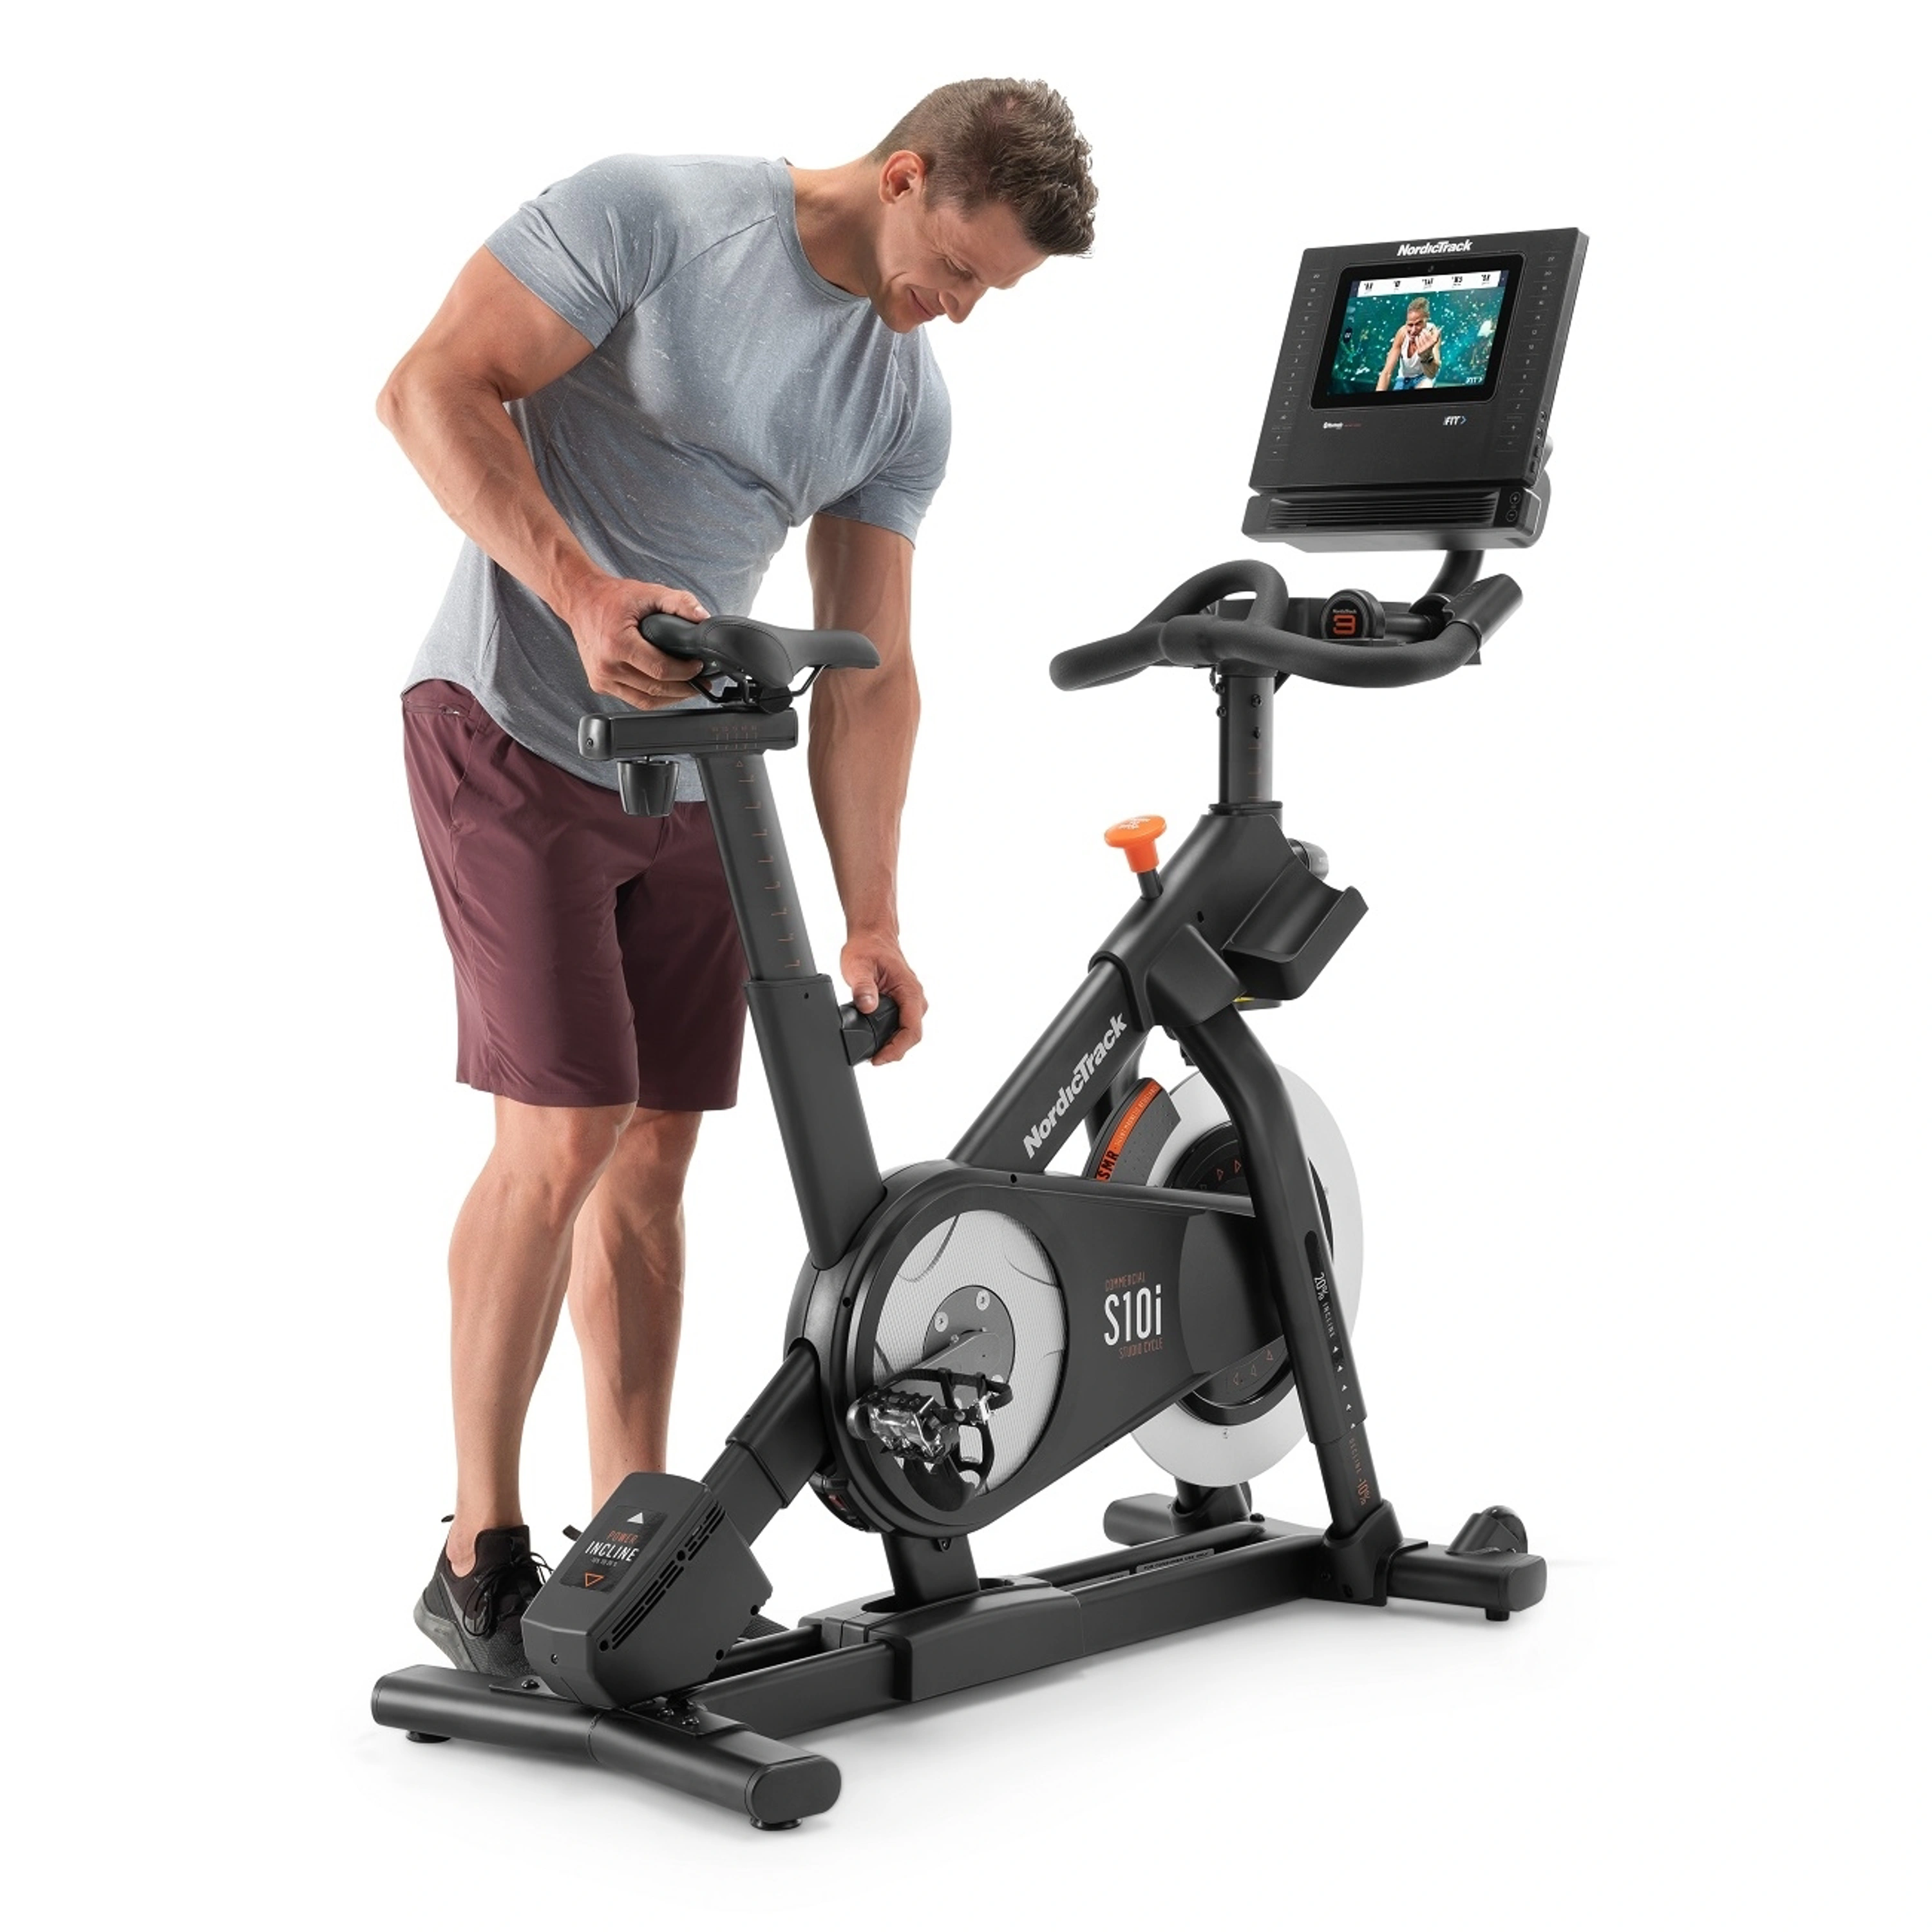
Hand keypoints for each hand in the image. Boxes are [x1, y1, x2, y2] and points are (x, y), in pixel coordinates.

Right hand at [565, 575, 710, 709]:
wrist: (581, 601)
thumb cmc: (611, 598)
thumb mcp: (649, 592)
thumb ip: (679, 603)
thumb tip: (702, 618)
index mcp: (617, 644)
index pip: (660, 670)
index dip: (685, 672)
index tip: (699, 667)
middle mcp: (606, 666)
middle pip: (655, 690)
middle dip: (684, 688)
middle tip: (701, 681)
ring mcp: (601, 679)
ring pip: (645, 701)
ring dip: (671, 697)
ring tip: (688, 687)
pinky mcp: (599, 684)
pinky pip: (633, 700)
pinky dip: (653, 697)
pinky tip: (667, 689)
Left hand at [840, 929, 926, 1064]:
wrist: (872, 936)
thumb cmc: (867, 947)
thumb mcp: (858, 966)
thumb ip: (863, 987)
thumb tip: (868, 1005)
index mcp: (909, 990)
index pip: (912, 1029)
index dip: (897, 1048)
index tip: (880, 1058)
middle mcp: (915, 997)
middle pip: (912, 1035)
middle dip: (894, 1051)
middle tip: (873, 1059)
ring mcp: (910, 1000)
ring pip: (909, 1032)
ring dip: (894, 1045)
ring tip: (874, 1052)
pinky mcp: (903, 1002)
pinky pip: (903, 1025)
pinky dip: (892, 1036)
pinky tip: (877, 1040)